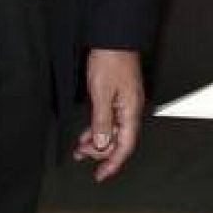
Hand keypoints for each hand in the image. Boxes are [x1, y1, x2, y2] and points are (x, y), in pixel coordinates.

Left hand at [73, 48, 143, 181]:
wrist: (114, 38)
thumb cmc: (111, 60)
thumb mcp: (101, 93)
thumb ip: (102, 121)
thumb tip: (103, 144)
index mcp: (131, 110)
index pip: (125, 145)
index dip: (113, 162)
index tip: (101, 174)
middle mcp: (131, 109)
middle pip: (119, 140)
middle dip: (101, 152)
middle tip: (82, 156)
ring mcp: (126, 102)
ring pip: (113, 131)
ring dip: (98, 141)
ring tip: (81, 147)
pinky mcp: (119, 96)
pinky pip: (110, 119)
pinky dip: (99, 128)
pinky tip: (88, 133)